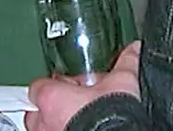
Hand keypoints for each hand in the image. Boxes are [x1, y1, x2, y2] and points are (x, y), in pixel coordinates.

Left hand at [25, 41, 141, 130]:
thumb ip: (125, 62)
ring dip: (58, 121)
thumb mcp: (123, 82)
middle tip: (76, 104)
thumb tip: (134, 50)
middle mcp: (43, 121)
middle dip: (55, 105)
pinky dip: (64, 130)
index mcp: (51, 97)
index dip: (57, 85)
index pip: (40, 86)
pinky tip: (83, 127)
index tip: (70, 87)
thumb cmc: (112, 116)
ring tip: (80, 119)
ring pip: (45, 126)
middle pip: (39, 108)